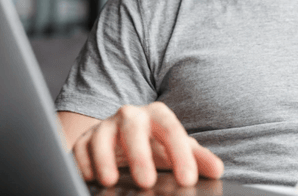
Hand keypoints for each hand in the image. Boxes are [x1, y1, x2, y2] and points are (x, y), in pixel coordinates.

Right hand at [71, 102, 223, 187]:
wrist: (126, 137)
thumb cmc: (156, 144)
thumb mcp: (178, 149)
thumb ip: (197, 158)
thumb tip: (216, 169)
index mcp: (157, 115)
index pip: (171, 130)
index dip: (180, 154)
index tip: (188, 179)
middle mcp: (130, 116)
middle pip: (134, 129)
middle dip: (140, 155)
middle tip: (148, 182)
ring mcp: (105, 126)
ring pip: (101, 137)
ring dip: (104, 159)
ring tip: (110, 181)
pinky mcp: (84, 139)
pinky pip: (80, 148)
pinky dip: (82, 162)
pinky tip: (89, 177)